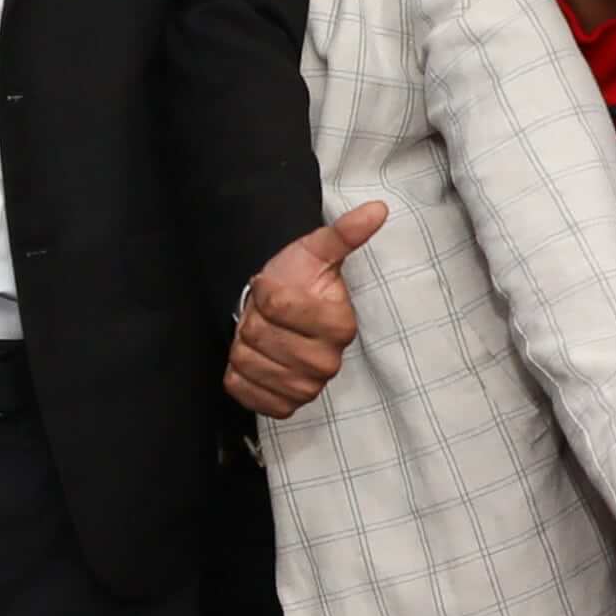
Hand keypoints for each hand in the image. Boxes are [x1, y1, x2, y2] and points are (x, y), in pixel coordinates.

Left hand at [226, 202, 388, 416]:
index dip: (265, 290)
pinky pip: (243, 390)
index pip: (277, 304)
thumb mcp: (316, 251)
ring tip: (262, 335)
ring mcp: (306, 389)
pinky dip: (238, 373)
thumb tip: (377, 209)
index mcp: (340, 326)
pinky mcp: (282, 406)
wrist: (282, 316)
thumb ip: (344, 233)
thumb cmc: (300, 281)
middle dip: (254, 318)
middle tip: (266, 315)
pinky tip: (254, 360)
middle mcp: (328, 365)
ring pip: (247, 361)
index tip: (274, 287)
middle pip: (259, 335)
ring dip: (243, 344)